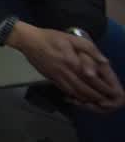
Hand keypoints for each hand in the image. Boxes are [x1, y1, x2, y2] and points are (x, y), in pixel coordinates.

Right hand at [9, 22, 124, 111]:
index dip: (103, 87)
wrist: (29, 41)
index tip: (112, 92)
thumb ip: (89, 48)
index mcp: (73, 62)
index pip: (92, 79)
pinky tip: (81, 99)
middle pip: (85, 89)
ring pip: (75, 93)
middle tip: (108, 102)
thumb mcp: (72, 38)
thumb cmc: (51, 37)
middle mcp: (66, 72)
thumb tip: (104, 61)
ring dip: (88, 100)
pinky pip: (65, 91)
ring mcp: (58, 77)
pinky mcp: (51, 79)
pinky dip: (75, 97)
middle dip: (98, 97)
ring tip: (98, 104)